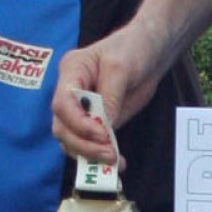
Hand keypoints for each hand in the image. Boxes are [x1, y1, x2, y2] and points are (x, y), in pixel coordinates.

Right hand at [52, 40, 149, 156]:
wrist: (149, 53)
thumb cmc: (132, 49)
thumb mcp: (121, 67)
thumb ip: (111, 96)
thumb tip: (105, 126)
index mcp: (72, 72)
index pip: (62, 104)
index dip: (78, 123)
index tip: (102, 134)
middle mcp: (71, 93)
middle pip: (62, 127)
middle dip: (83, 144)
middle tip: (109, 154)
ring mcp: (82, 110)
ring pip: (71, 140)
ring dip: (90, 155)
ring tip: (115, 160)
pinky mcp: (96, 122)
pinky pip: (90, 144)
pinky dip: (100, 156)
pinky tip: (117, 162)